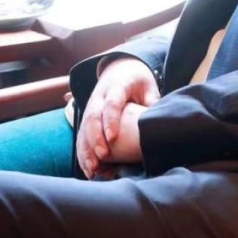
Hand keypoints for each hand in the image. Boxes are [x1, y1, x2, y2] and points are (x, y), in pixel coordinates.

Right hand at [76, 58, 159, 178]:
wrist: (119, 69)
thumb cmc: (138, 80)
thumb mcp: (148, 85)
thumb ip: (152, 102)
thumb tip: (156, 122)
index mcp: (117, 86)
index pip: (111, 103)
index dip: (110, 120)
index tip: (112, 138)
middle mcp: (99, 97)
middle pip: (92, 117)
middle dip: (95, 138)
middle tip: (103, 156)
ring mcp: (90, 108)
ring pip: (83, 129)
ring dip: (86, 150)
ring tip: (93, 169)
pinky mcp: (86, 119)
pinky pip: (81, 136)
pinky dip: (83, 153)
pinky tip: (89, 169)